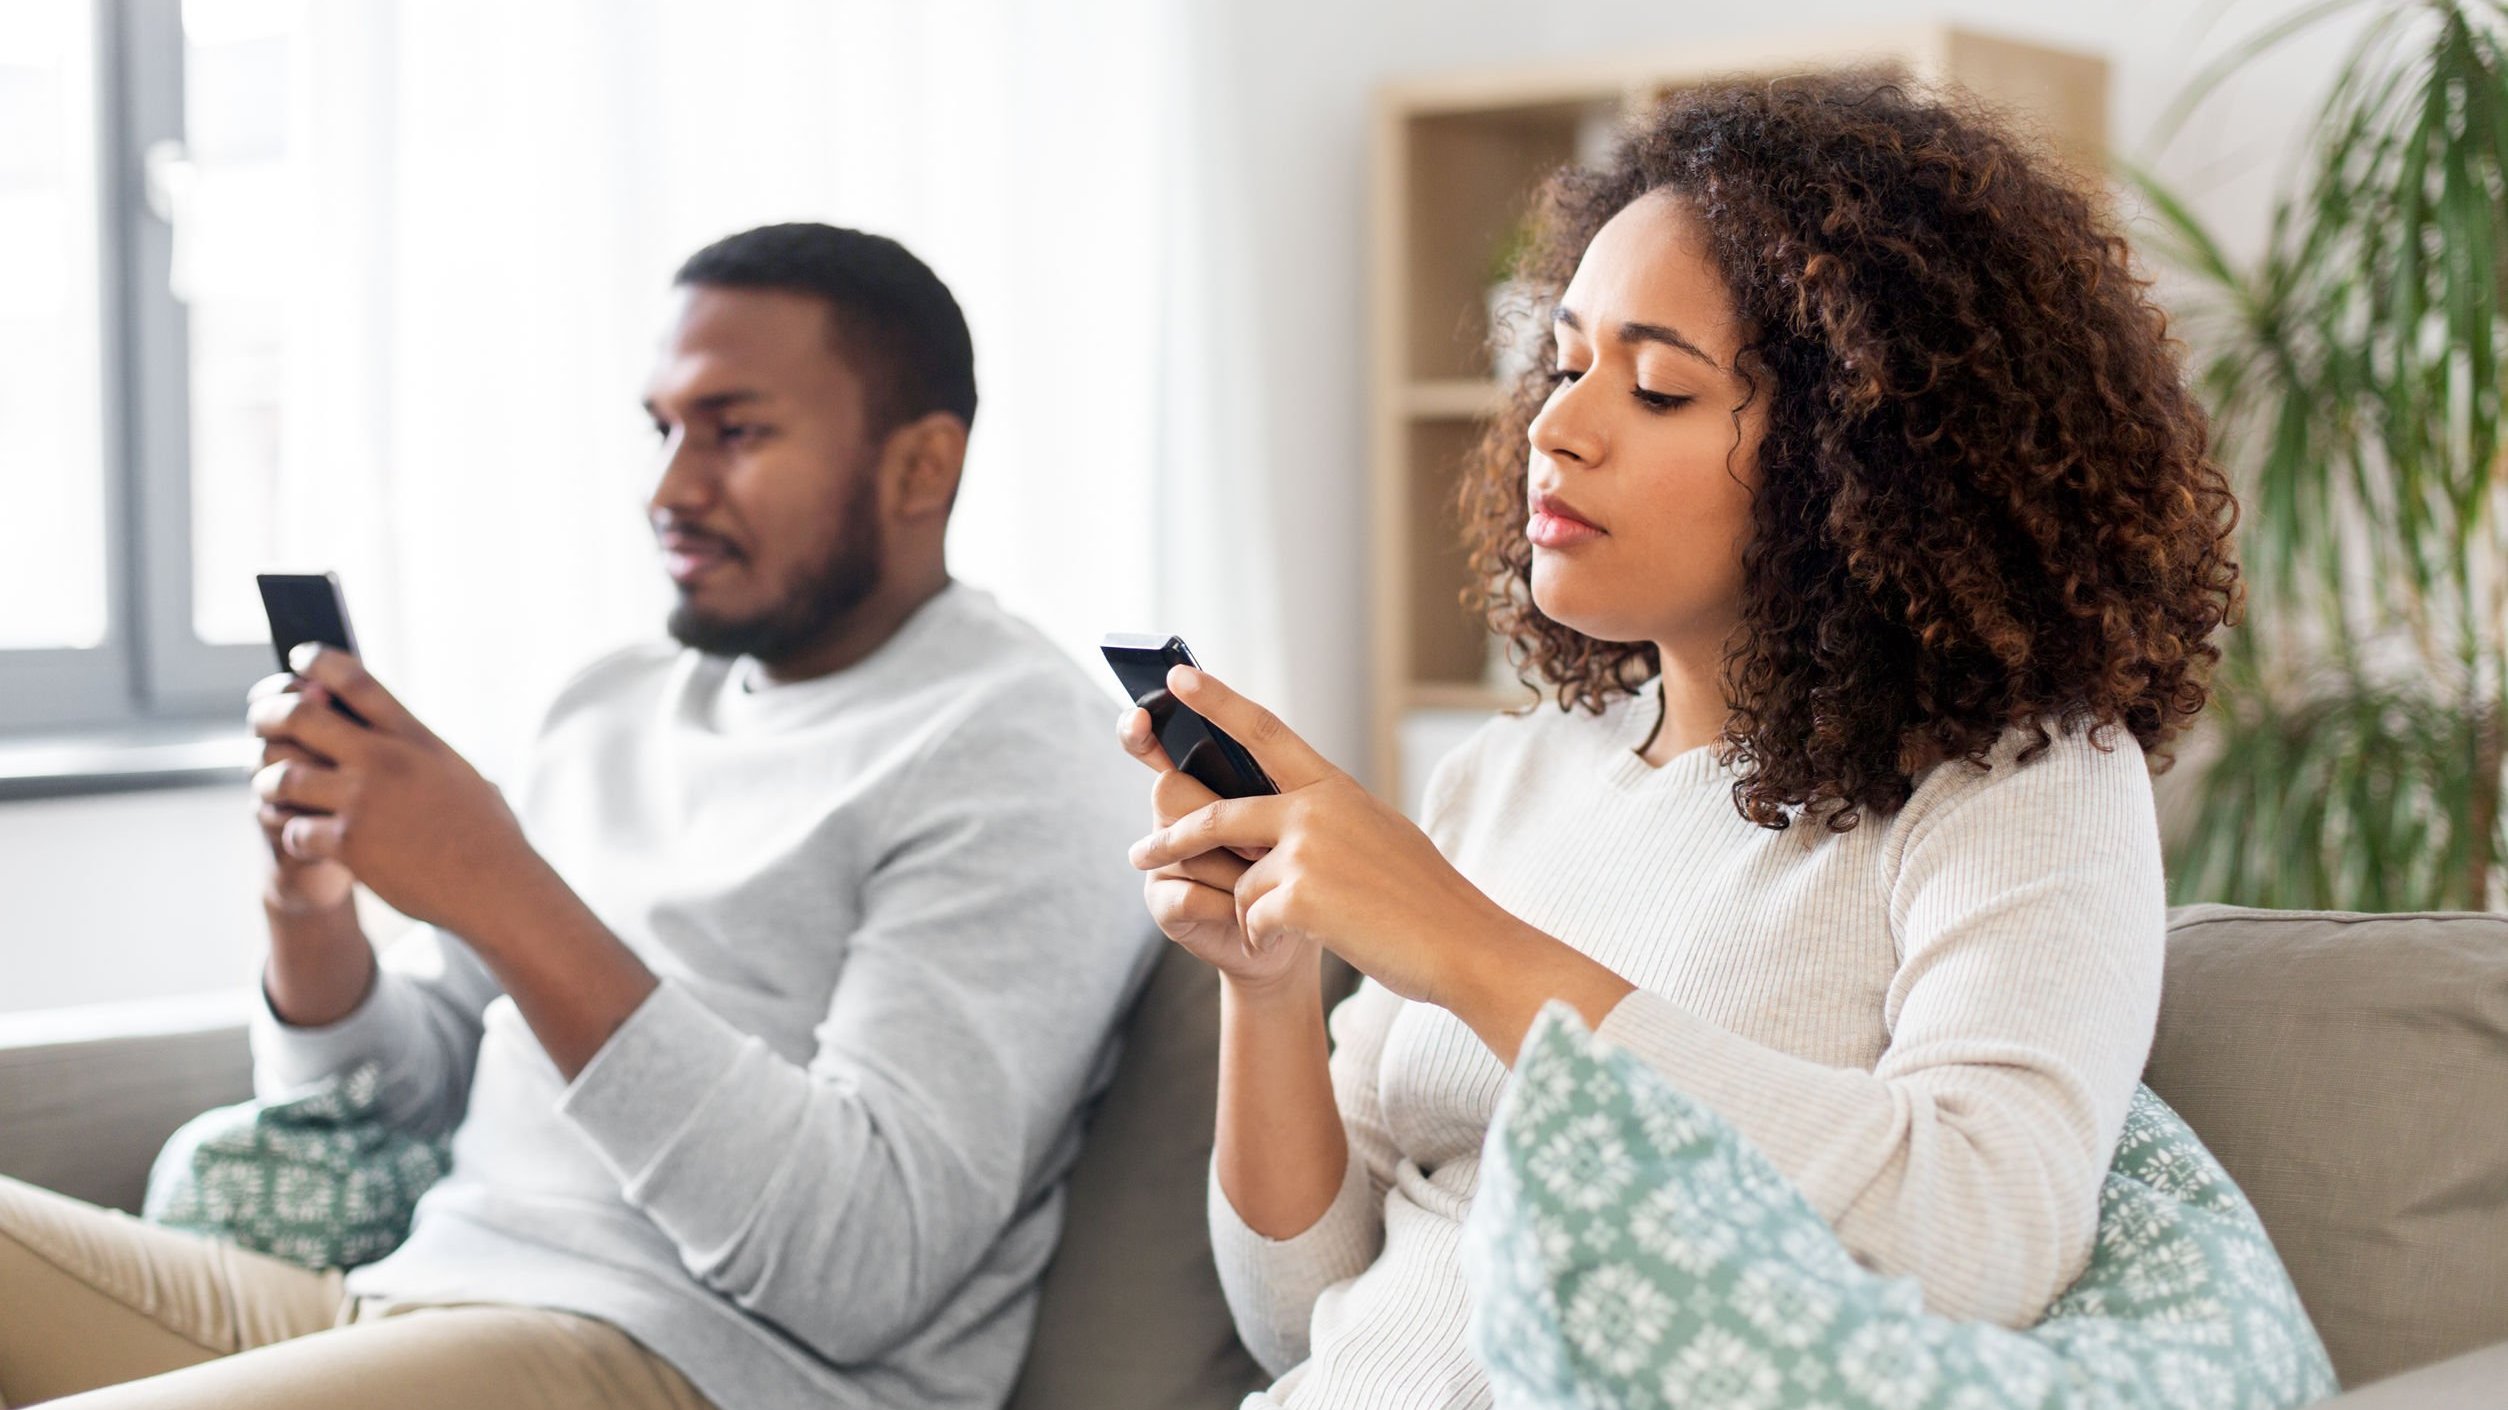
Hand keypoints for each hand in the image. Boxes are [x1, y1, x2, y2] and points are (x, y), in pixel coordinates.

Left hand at [247, 645, 548, 939]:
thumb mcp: (456, 772)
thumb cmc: (486, 832)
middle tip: (260, 719)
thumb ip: (416, 747)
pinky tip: (303, 837)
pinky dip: (291, 832)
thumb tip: (385, 729)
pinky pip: (292, 829)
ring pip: (282, 776)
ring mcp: (362, 801)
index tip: (300, 658)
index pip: (354, 679)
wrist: (496, 885)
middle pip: (301, 715)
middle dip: (269, 714)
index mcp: (413, 737)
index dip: (318, 661)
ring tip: (271, 787)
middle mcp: (384, 760)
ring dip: (270, 781)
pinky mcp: (349, 843)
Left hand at [1125, 666, 1539, 1010]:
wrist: (1462, 944)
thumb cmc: (1422, 900)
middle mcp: (1315, 809)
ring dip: (1256, 914)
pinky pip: (1252, 919)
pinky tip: (1306, 941)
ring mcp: (1307, 851)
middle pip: (1219, 814)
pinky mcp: (1299, 896)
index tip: (1176, 675)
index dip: (1217, 701)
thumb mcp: (1376, 835)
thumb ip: (1326, 818)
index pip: (1264, 731)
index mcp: (1334, 787)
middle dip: (1172, 836)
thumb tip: (1281, 818)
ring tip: (1302, 927)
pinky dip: (1266, 939)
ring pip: (1240, 883)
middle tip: (1138, 854)